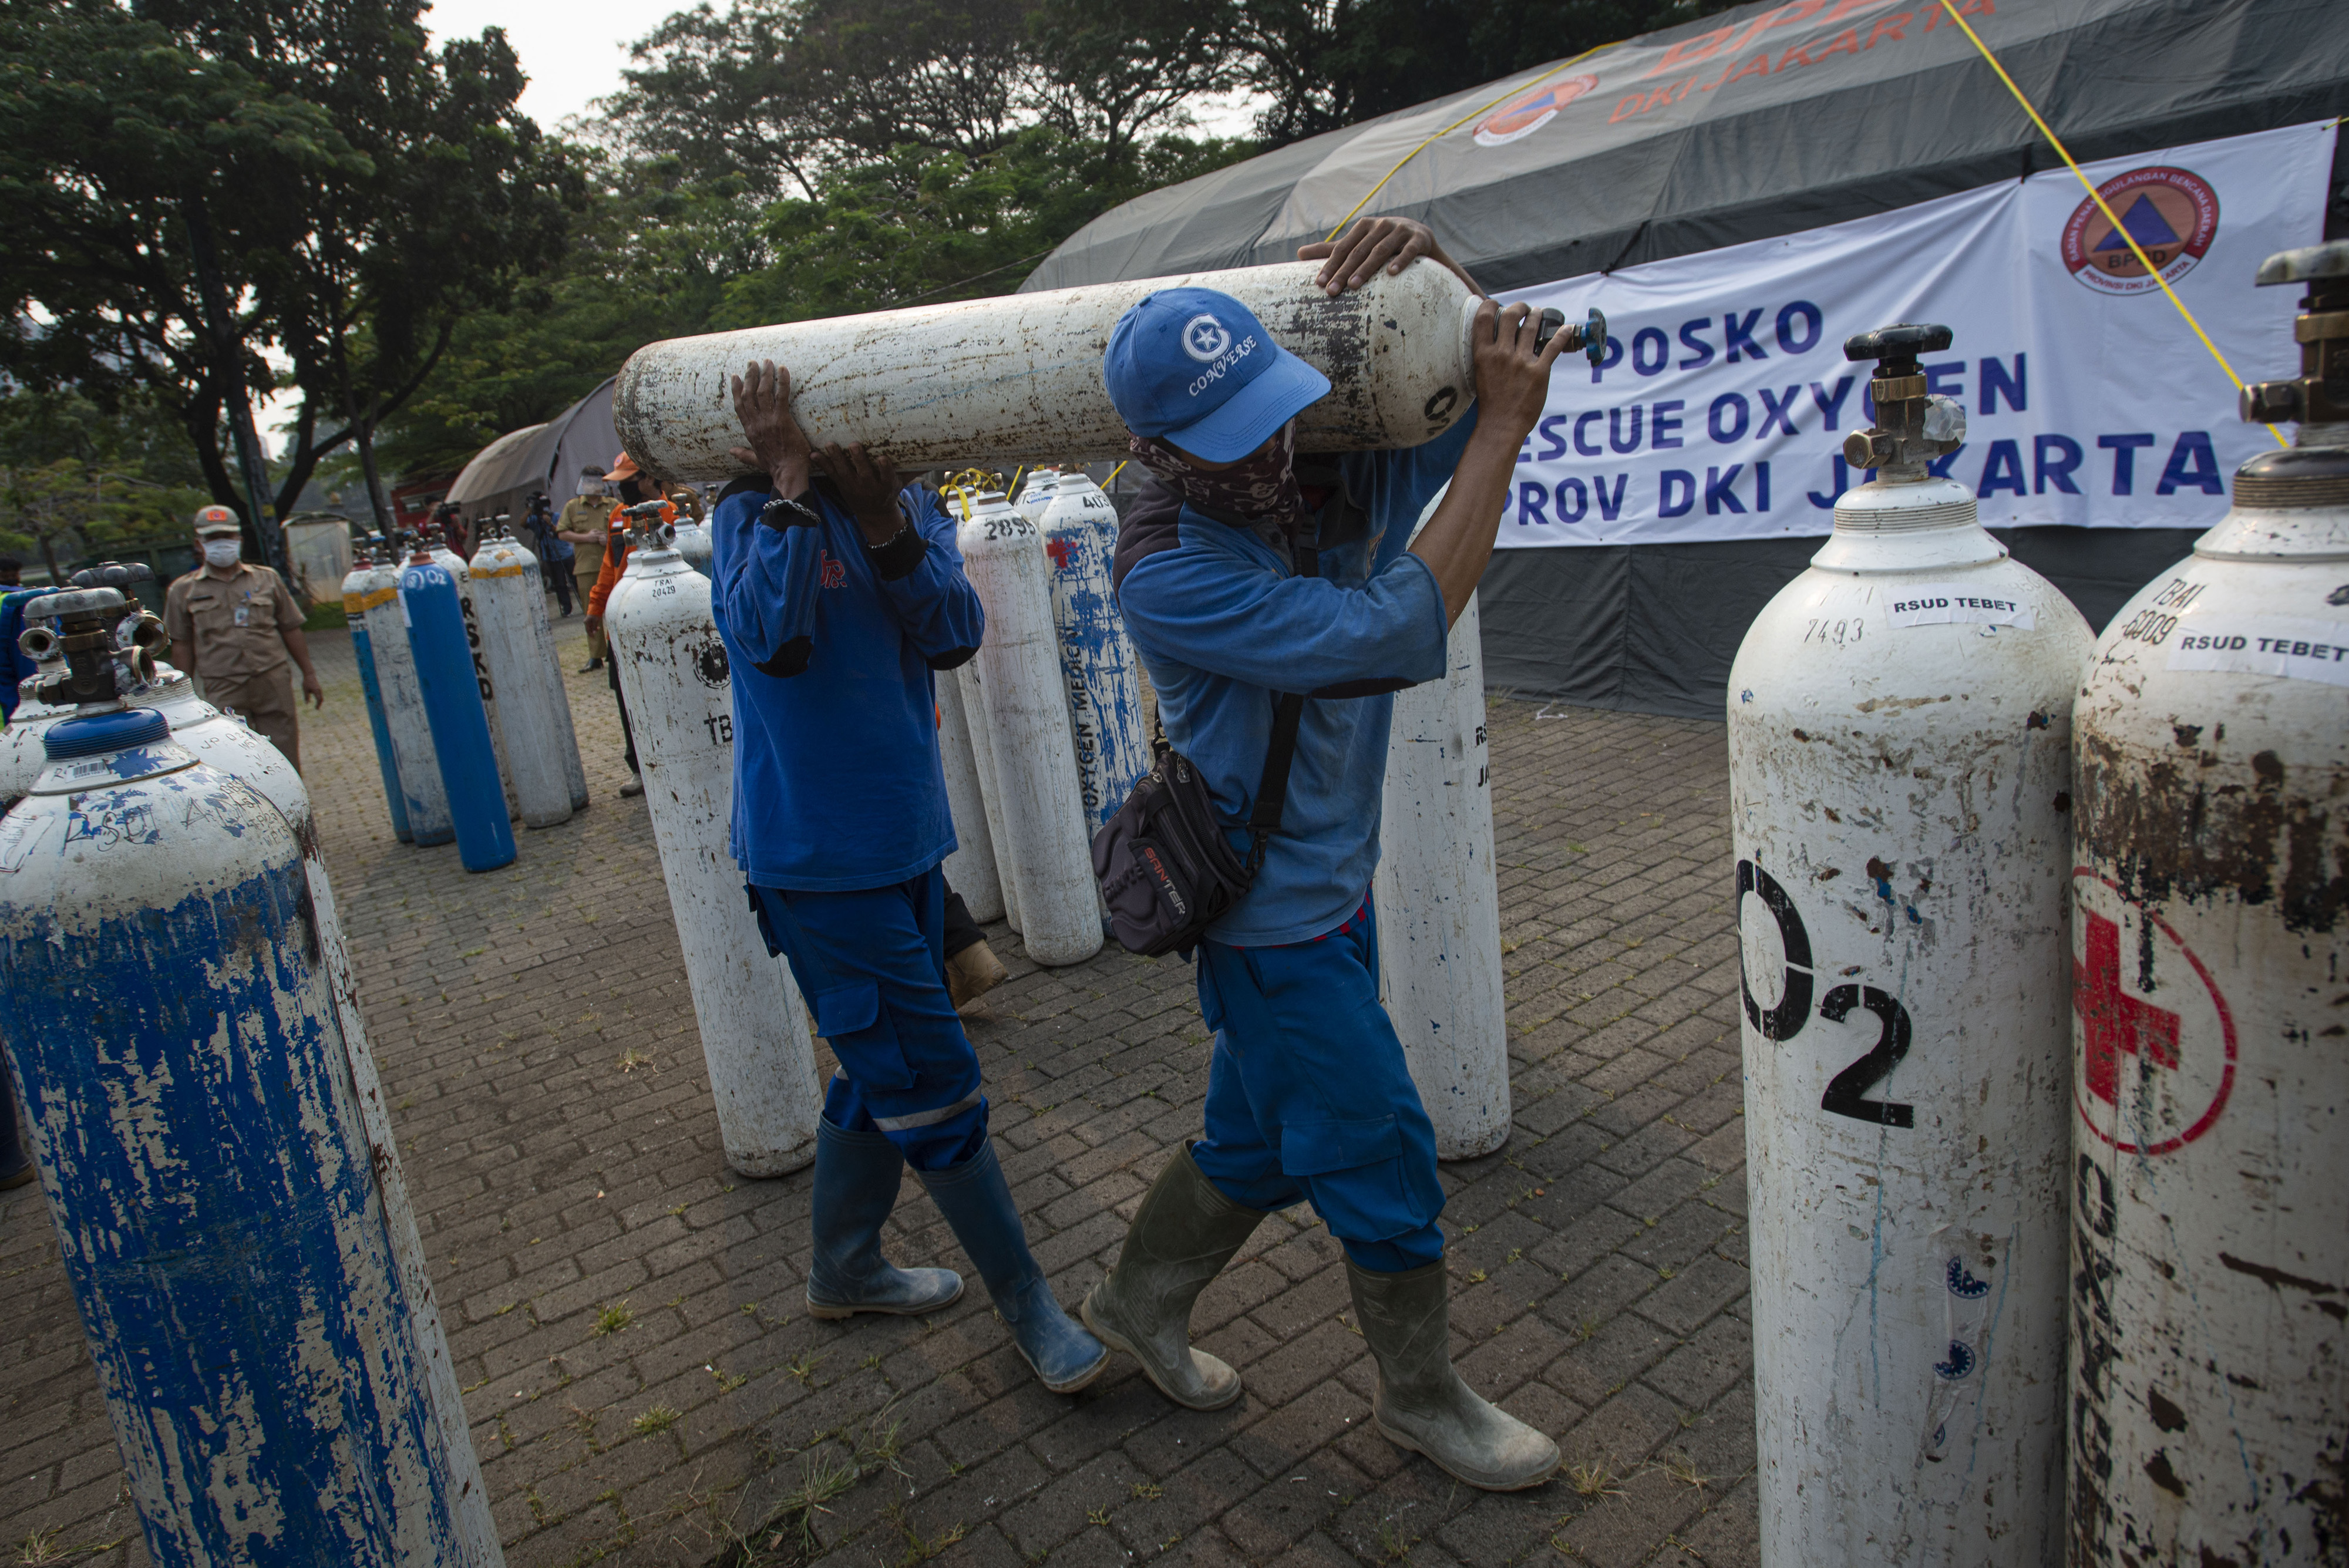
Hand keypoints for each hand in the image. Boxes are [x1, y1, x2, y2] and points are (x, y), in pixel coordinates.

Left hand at [300, 667, 323, 708]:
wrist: (310, 675)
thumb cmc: (306, 682)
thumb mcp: (305, 690)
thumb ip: (306, 697)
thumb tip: (307, 704)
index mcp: (316, 691)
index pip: (319, 700)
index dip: (318, 705)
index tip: (316, 709)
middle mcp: (319, 690)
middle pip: (321, 699)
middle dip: (319, 704)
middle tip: (317, 709)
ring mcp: (320, 689)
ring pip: (321, 697)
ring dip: (319, 702)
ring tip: (317, 706)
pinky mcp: (319, 688)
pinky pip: (320, 695)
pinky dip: (319, 699)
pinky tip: (316, 701)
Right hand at [584, 614, 602, 639]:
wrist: (595, 608)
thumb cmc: (595, 615)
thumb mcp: (595, 621)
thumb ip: (594, 627)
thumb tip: (593, 633)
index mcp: (586, 622)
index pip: (587, 630)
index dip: (590, 634)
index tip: (593, 637)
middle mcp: (586, 622)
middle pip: (588, 629)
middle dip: (592, 631)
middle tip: (596, 633)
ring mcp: (587, 621)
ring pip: (590, 627)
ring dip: (594, 629)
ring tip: (598, 628)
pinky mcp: (589, 621)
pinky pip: (591, 625)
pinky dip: (594, 627)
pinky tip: (597, 627)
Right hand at [728, 359, 813, 496]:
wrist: (788, 473)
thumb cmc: (775, 467)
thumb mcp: (756, 459)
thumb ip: (743, 454)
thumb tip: (731, 451)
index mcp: (750, 430)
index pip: (739, 405)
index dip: (736, 389)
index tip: (735, 376)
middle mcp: (756, 423)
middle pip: (749, 394)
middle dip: (750, 376)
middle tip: (752, 363)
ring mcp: (768, 420)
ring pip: (763, 391)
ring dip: (765, 374)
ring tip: (767, 362)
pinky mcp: (783, 420)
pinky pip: (781, 395)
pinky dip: (782, 381)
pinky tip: (783, 370)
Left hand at [816, 443, 903, 545]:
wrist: (874, 514)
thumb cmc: (889, 492)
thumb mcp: (901, 484)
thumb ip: (912, 470)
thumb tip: (933, 457)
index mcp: (885, 486)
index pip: (887, 477)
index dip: (885, 468)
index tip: (883, 458)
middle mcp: (868, 487)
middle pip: (863, 473)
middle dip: (859, 460)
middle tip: (855, 445)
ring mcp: (853, 487)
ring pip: (844, 472)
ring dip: (836, 458)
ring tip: (830, 444)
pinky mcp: (841, 485)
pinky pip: (830, 474)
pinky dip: (822, 464)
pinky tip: (813, 454)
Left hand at [1297, 216, 1477, 297]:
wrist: (1422, 238)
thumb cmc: (1383, 244)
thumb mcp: (1358, 245)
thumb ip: (1331, 250)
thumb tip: (1298, 253)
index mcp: (1364, 226)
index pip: (1343, 248)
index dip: (1330, 266)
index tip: (1319, 284)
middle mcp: (1381, 225)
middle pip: (1358, 251)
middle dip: (1344, 272)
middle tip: (1332, 292)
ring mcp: (1401, 230)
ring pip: (1380, 250)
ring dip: (1366, 268)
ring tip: (1354, 286)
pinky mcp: (1419, 238)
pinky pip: (1409, 250)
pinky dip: (1400, 260)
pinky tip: (1391, 273)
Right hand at [1468, 298, 1572, 444]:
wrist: (1501, 425)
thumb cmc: (1491, 403)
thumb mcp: (1482, 374)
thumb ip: (1489, 355)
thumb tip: (1499, 339)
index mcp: (1483, 354)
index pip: (1484, 318)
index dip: (1490, 305)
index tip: (1496, 304)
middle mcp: (1501, 354)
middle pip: (1511, 315)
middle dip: (1519, 307)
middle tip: (1524, 308)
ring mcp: (1521, 362)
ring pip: (1532, 327)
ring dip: (1537, 316)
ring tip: (1539, 313)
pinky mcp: (1539, 371)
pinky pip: (1553, 346)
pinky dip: (1562, 334)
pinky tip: (1566, 328)